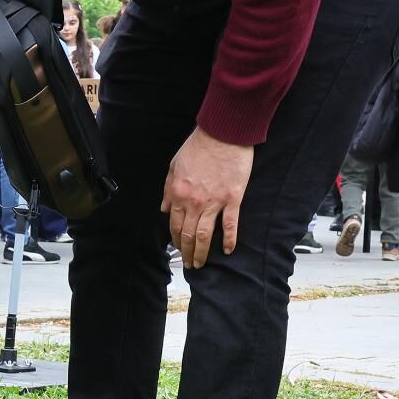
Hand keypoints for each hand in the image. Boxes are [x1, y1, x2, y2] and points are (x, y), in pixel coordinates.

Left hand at [162, 129, 253, 269]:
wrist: (223, 134)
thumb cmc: (198, 146)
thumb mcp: (174, 166)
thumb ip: (168, 190)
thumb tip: (165, 209)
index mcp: (178, 194)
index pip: (174, 225)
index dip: (175, 240)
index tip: (178, 249)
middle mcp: (194, 202)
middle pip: (189, 235)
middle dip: (187, 253)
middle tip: (189, 264)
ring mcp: (214, 202)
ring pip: (205, 235)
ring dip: (201, 253)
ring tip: (200, 264)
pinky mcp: (232, 199)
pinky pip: (230, 225)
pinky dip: (229, 240)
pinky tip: (228, 250)